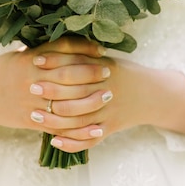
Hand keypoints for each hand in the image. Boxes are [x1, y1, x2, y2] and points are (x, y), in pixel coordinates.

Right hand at [0, 37, 111, 135]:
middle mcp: (32, 79)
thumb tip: (66, 43)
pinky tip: (93, 125)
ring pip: (66, 100)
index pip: (62, 50)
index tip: (100, 49)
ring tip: (106, 95)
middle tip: (109, 70)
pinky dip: (77, 127)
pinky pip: (57, 124)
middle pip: (68, 74)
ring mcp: (31, 101)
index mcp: (30, 60)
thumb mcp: (18, 56)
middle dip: (91, 72)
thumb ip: (41, 52)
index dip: (83, 48)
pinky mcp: (30, 120)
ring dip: (89, 98)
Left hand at [42, 57, 184, 152]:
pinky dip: (71, 142)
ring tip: (34, 115)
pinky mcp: (110, 127)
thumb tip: (52, 44)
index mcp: (104, 68)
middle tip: (30, 88)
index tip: (35, 60)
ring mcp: (108, 111)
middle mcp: (106, 89)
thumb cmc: (124, 73)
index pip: (75, 63)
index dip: (54, 61)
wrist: (153, 94)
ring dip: (54, 118)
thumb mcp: (107, 60)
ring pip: (77, 118)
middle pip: (74, 91)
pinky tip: (54, 139)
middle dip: (50, 90)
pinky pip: (89, 139)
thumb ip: (83, 54)